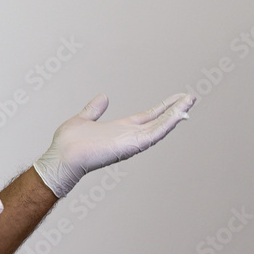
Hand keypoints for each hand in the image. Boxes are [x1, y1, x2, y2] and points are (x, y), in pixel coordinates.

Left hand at [33, 93, 195, 197]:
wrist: (62, 157)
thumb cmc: (68, 144)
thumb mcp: (83, 119)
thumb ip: (94, 109)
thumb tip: (103, 97)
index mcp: (120, 129)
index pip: (147, 116)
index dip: (162, 107)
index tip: (177, 98)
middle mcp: (129, 135)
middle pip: (158, 120)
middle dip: (175, 109)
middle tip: (191, 97)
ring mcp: (132, 141)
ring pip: (161, 126)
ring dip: (176, 114)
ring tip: (190, 100)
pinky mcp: (132, 145)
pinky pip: (155, 133)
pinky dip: (169, 123)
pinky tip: (181, 113)